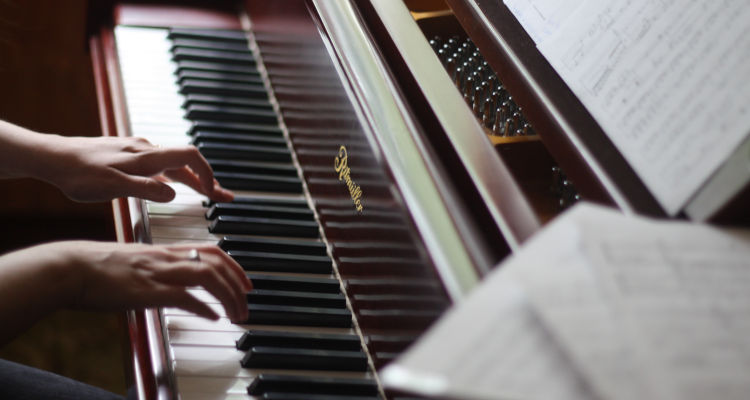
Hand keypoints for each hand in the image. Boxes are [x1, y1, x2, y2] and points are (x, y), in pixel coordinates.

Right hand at [0, 241, 251, 343]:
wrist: (71, 267)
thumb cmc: (98, 267)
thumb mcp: (136, 262)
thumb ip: (158, 268)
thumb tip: (174, 284)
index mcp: (164, 250)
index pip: (211, 251)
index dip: (234, 266)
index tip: (246, 282)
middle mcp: (166, 258)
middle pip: (216, 263)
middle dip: (238, 283)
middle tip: (247, 302)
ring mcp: (158, 273)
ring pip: (208, 276)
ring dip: (228, 296)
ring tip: (236, 314)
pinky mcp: (147, 290)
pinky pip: (185, 296)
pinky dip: (204, 308)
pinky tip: (213, 318)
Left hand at [41, 135, 233, 202]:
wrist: (51, 157)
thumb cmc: (78, 174)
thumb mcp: (113, 187)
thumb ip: (145, 189)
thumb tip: (173, 195)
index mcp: (146, 157)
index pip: (190, 157)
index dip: (207, 174)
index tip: (215, 192)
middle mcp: (146, 150)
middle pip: (186, 162)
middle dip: (207, 180)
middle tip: (223, 196)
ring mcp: (136, 151)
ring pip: (172, 164)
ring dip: (191, 179)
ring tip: (205, 193)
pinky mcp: (126, 155)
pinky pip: (158, 164)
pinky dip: (173, 176)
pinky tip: (170, 184)